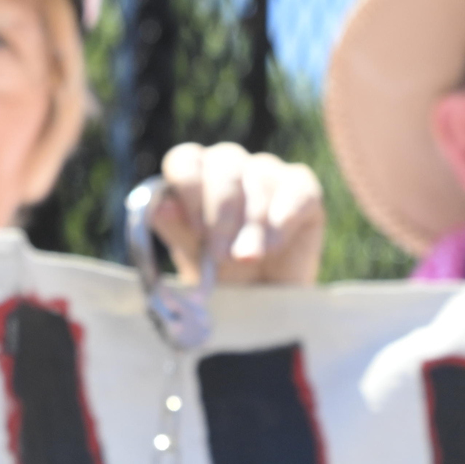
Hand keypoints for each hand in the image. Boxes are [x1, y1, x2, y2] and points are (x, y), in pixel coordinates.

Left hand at [149, 141, 324, 286]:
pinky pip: (297, 190)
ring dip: (252, 225)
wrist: (262, 302)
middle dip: (222, 215)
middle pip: (224, 167)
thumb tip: (161, 207)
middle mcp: (230, 165)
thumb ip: (176, 229)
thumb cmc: (221, 273)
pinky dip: (284, 218)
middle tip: (222, 255)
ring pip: (260, 181)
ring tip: (249, 259)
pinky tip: (274, 245)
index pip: (184, 160)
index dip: (189, 190)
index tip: (195, 230)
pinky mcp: (303, 189)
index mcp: (194, 174)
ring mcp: (268, 172)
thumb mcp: (193, 256)